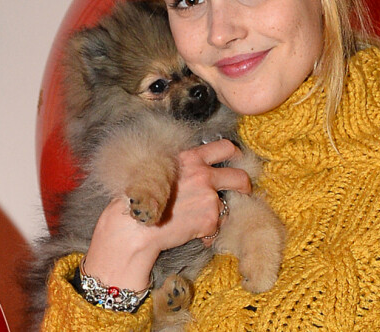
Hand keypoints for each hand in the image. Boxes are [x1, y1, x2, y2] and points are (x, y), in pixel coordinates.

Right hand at [83, 139, 250, 288]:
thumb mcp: (163, 169)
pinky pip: (217, 226)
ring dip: (217, 213)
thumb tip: (199, 170)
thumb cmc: (142, 198)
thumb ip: (185, 167)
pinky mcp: (210, 219)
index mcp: (191, 159)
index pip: (225, 147)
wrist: (135, 225)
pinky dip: (207, 231)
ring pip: (227, 205)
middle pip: (240, 176)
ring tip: (197, 219)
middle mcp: (203, 175)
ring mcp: (209, 197)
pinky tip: (191, 232)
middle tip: (243, 190)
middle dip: (245, 184)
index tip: (237, 160)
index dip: (235, 154)